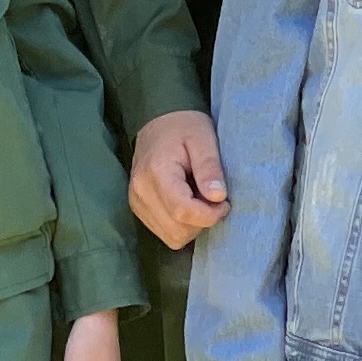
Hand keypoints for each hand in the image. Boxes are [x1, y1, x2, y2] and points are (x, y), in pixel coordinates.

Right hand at [129, 111, 230, 248]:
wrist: (159, 123)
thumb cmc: (184, 127)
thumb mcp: (203, 139)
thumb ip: (210, 168)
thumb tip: (218, 197)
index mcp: (156, 172)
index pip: (182, 212)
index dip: (209, 215)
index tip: (224, 202)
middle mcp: (140, 192)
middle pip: (177, 230)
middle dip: (202, 221)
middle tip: (213, 199)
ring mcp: (137, 203)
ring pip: (172, 237)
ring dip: (193, 226)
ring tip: (199, 199)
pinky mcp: (139, 210)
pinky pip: (166, 233)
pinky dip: (182, 225)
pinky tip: (188, 203)